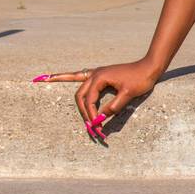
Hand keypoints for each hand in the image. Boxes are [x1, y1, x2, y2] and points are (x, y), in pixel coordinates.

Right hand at [33, 60, 158, 141]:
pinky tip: (51, 77)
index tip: (97, 126)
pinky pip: (79, 77)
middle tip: (89, 126)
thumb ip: (113, 107)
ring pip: (78, 88)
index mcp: (100, 77)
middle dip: (83, 112)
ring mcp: (97, 74)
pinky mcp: (101, 76)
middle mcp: (95, 74)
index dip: (92, 115)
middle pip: (81, 96)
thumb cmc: (141, 79)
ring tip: (43, 83)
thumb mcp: (128, 94)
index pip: (89, 100)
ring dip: (72, 98)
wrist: (150, 66)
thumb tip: (100, 119)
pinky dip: (66, 77)